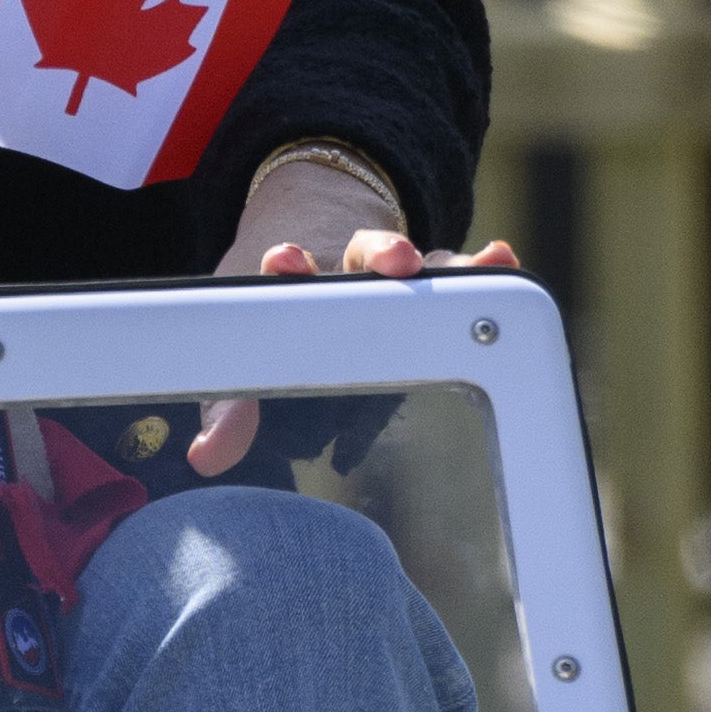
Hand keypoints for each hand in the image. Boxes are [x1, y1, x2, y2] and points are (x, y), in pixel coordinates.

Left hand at [191, 163, 519, 474]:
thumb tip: (207, 457)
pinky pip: (459, 278)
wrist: (308, 280)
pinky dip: (482, 267)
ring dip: (444, 264)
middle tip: (396, 260)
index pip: (292, 270)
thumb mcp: (243, 363)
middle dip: (380, 254)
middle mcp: (347, 273)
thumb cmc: (274, 328)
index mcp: (294, 284)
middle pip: (363, 254)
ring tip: (475, 262)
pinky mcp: (432, 291)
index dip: (291, 266)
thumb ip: (228, 409)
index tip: (287, 260)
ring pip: (420, 263)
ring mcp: (394, 280)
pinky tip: (503, 261)